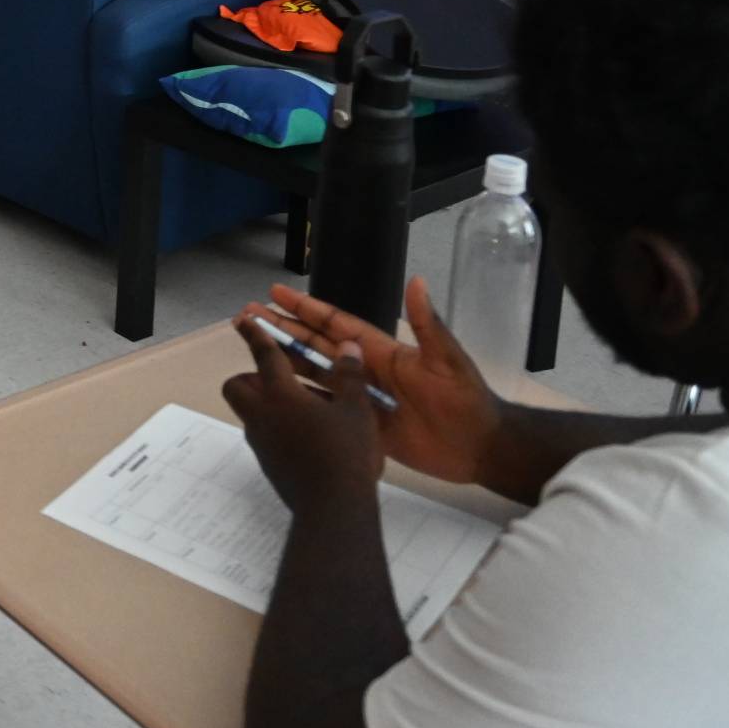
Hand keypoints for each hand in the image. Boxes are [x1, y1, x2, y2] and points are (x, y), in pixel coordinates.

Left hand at [223, 317, 384, 510]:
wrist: (333, 509)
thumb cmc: (345, 453)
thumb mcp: (357, 409)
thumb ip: (350, 376)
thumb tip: (348, 348)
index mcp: (281, 395)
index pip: (264, 355)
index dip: (255, 334)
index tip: (244, 319)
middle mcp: (262, 416)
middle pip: (237, 387)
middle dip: (249, 376)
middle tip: (279, 376)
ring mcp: (261, 444)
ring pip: (251, 413)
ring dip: (266, 404)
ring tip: (303, 406)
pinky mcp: (269, 465)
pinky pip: (265, 436)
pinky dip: (278, 428)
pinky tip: (309, 437)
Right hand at [240, 279, 504, 485]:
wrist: (479, 447)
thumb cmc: (465, 400)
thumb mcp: (447, 360)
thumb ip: (427, 325)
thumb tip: (416, 281)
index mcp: (383, 352)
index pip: (336, 325)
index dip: (307, 308)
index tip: (276, 293)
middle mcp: (366, 371)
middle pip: (316, 346)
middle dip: (284, 329)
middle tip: (249, 316)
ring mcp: (362, 399)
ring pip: (316, 376)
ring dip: (286, 362)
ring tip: (253, 350)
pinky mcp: (363, 427)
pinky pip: (326, 411)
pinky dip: (302, 402)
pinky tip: (277, 398)